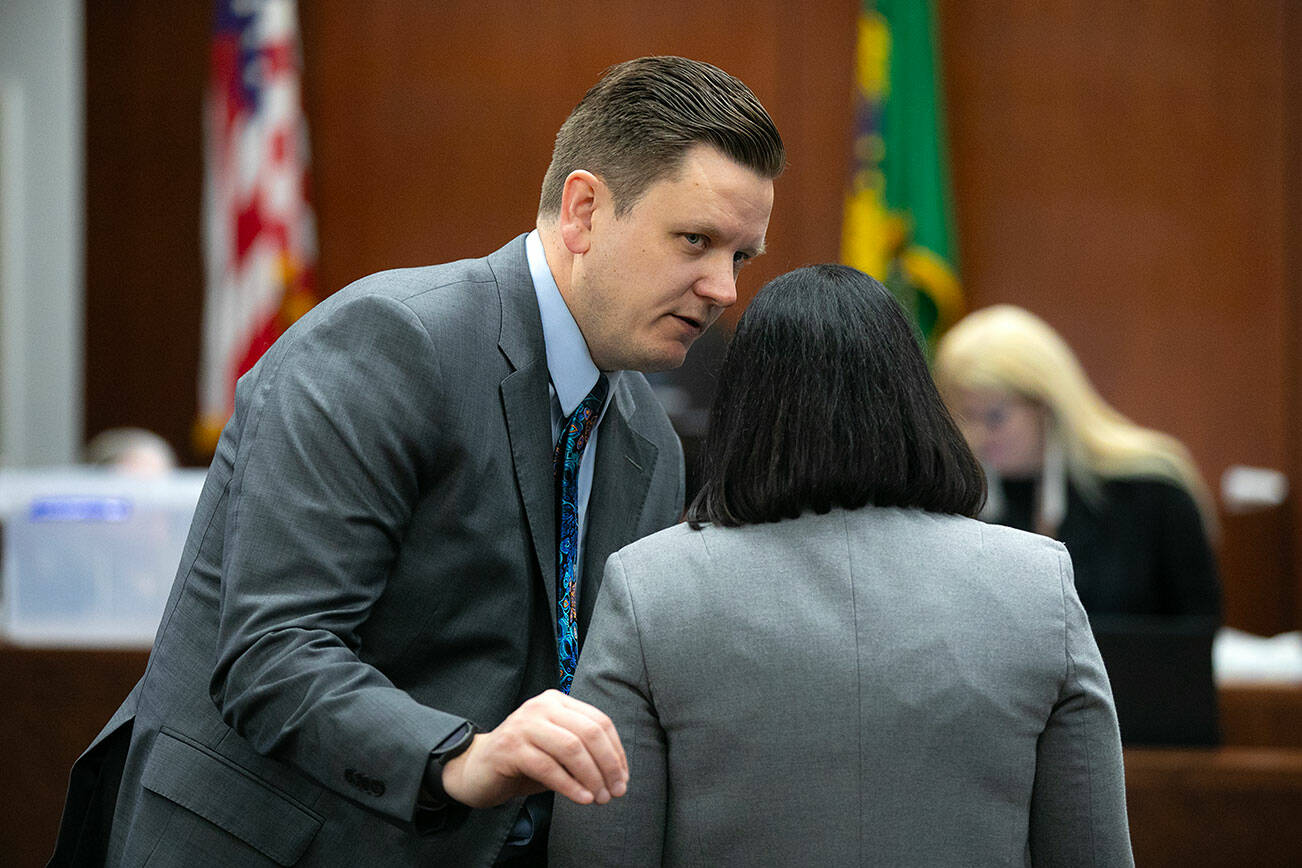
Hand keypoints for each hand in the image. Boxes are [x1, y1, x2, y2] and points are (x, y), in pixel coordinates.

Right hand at [439, 689, 627, 808]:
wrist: (476, 769)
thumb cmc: (524, 761)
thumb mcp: (558, 752)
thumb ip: (585, 754)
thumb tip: (618, 776)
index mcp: (558, 701)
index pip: (599, 721)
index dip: (616, 752)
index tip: (623, 778)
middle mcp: (542, 706)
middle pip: (589, 732)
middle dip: (608, 765)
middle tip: (616, 791)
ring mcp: (524, 724)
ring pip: (571, 748)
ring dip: (592, 777)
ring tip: (600, 798)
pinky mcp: (510, 748)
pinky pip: (549, 767)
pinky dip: (570, 786)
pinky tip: (582, 799)